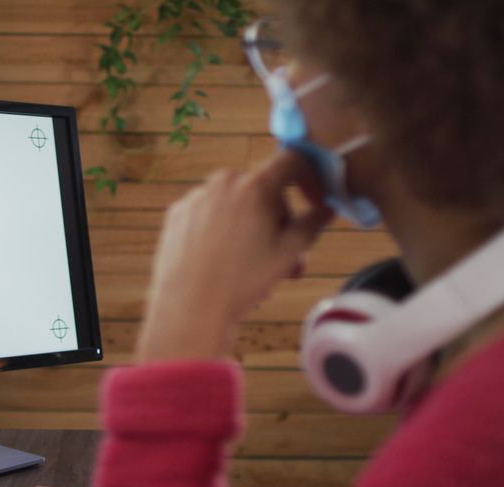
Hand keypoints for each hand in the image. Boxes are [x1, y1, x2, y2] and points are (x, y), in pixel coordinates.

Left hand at [136, 150, 332, 362]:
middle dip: (278, 221)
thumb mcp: (288, 253)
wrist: (191, 307)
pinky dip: (220, 231)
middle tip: (285, 257)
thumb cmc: (242, 282)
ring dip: (250, 228)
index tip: (313, 202)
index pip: (291, 161)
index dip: (309, 178)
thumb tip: (326, 209)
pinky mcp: (177, 213)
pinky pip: (207, 214)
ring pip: (234, 204)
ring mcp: (196, 197)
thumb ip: (312, 224)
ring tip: (252, 267)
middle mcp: (223, 183)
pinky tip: (221, 261)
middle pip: (262, 190)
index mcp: (255, 186)